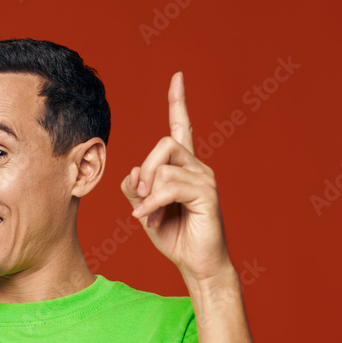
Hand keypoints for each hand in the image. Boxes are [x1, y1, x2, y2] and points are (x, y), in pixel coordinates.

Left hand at [121, 72, 230, 284]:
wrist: (197, 264)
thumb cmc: (175, 236)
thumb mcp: (146, 210)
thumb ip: (137, 188)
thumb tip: (134, 171)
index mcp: (184, 167)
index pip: (182, 127)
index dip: (178, 102)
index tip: (178, 77)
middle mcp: (198, 167)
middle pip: (165, 144)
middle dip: (146, 168)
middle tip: (140, 196)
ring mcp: (205, 179)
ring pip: (165, 165)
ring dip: (149, 191)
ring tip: (148, 214)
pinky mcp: (207, 194)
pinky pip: (170, 186)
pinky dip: (153, 203)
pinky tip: (146, 219)